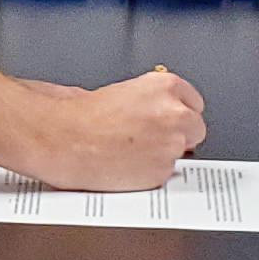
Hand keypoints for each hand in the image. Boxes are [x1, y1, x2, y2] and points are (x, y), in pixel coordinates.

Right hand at [7, 67, 208, 189]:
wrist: (63, 139)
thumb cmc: (81, 116)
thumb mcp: (123, 91)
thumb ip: (150, 100)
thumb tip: (158, 111)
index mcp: (165, 86)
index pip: (194, 101)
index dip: (177, 112)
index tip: (165, 118)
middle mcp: (175, 114)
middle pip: (195, 127)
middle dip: (178, 133)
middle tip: (150, 136)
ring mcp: (171, 145)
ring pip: (181, 153)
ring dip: (163, 153)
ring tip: (132, 151)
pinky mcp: (161, 172)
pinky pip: (165, 173)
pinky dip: (150, 173)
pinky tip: (128, 165)